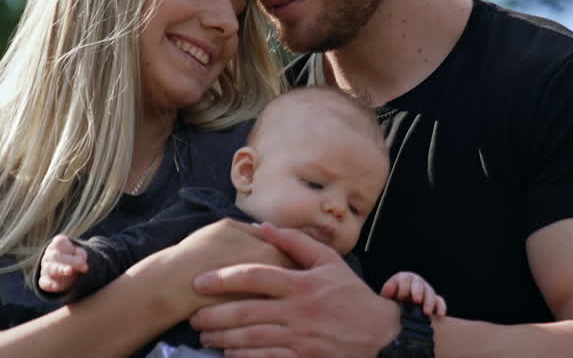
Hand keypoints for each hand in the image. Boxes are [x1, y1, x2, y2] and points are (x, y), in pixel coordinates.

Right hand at [38, 234, 86, 293]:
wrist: (67, 272)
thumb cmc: (75, 258)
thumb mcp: (80, 254)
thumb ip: (81, 256)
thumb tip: (82, 264)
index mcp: (57, 245)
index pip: (60, 242)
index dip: (71, 248)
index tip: (82, 257)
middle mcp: (49, 255)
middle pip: (55, 256)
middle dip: (71, 261)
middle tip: (85, 267)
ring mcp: (45, 268)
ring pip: (50, 268)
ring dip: (61, 270)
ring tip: (70, 271)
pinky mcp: (44, 281)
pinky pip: (44, 282)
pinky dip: (50, 284)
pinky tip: (56, 285)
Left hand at [189, 222, 400, 357]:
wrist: (379, 333)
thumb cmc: (350, 294)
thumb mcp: (329, 261)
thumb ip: (295, 242)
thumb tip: (262, 227)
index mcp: (302, 284)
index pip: (256, 277)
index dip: (225, 278)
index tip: (200, 281)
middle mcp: (298, 311)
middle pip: (246, 312)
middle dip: (214, 315)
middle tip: (193, 315)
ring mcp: (299, 338)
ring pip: (251, 339)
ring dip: (223, 338)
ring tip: (205, 335)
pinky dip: (244, 357)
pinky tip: (229, 354)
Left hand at [381, 271, 446, 316]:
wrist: (398, 306)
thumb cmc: (392, 300)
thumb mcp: (387, 294)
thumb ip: (388, 291)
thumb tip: (390, 290)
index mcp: (404, 278)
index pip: (405, 279)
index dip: (403, 288)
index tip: (400, 297)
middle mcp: (417, 282)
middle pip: (419, 284)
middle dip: (418, 292)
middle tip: (416, 300)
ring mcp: (427, 290)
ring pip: (430, 293)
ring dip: (429, 302)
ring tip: (426, 313)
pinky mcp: (434, 300)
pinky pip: (440, 302)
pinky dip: (441, 307)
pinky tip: (440, 315)